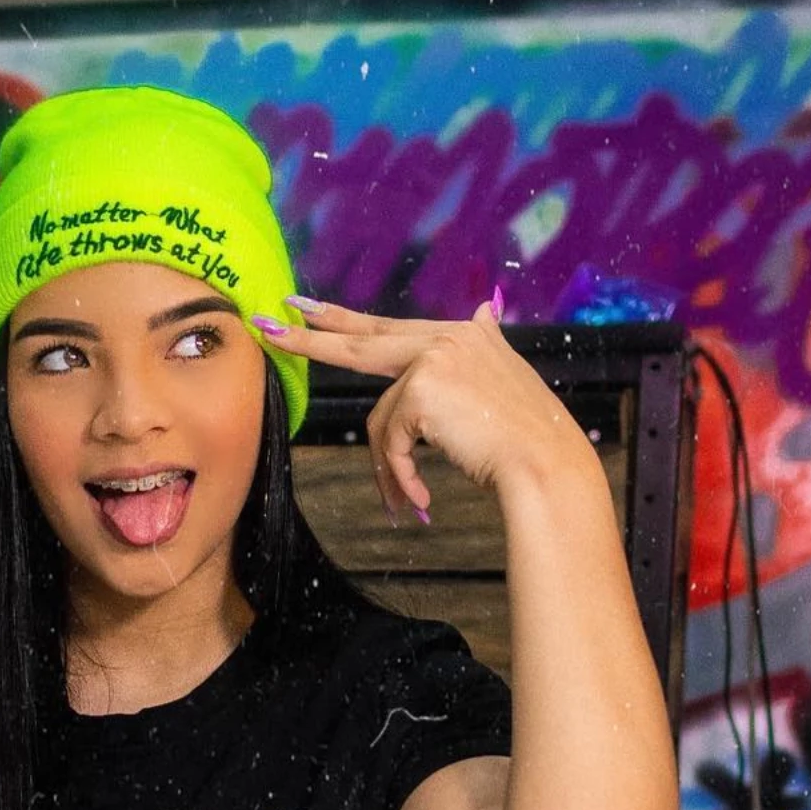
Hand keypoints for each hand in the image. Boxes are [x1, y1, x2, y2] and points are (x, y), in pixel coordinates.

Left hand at [255, 297, 593, 515]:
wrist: (545, 463)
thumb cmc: (523, 438)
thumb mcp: (501, 382)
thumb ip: (481, 347)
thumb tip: (485, 308)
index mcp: (464, 334)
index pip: (388, 327)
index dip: (343, 320)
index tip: (304, 308)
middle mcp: (448, 337)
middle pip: (360, 342)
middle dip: (308, 338)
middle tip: (265, 325)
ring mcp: (434, 359)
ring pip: (380, 418)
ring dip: (387, 468)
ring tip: (405, 502)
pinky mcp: (422, 389)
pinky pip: (390, 441)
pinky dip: (399, 477)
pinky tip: (419, 501)